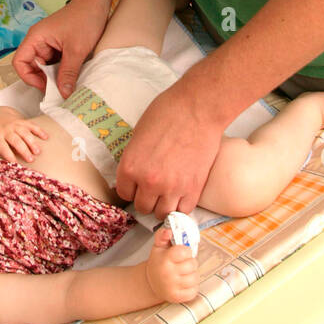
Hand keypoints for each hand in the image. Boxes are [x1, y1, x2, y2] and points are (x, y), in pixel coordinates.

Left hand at [0, 115, 48, 163]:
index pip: (3, 146)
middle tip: (31, 159)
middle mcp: (6, 129)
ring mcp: (15, 124)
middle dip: (24, 150)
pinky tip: (46, 137)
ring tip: (38, 152)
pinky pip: (32, 125)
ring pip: (25, 133)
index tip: (15, 163)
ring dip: (32, 142)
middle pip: (16, 140)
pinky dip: (39, 131)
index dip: (8, 155)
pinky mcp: (22, 121)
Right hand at [12, 0, 110, 97]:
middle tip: (59, 90)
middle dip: (43, 80)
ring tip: (67, 85)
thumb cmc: (84, 18)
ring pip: (45, 67)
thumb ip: (68, 73)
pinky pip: (55, 63)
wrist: (97, 3)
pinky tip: (71, 77)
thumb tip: (64, 93)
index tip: (45, 87)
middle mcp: (39, 41)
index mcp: (36, 38)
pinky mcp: (59, 46)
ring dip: (54, 76)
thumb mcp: (76, 50)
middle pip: (32, 66)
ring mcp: (49, 44)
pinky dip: (62, 71)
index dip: (29, 77)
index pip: (20, 62)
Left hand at [115, 72, 225, 218]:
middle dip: (147, 198)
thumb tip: (135, 173)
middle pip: (143, 207)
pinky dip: (181, 205)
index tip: (138, 184)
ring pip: (162, 214)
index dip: (132, 188)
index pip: (124, 193)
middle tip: (154, 188)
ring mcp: (172, 188)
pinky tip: (182, 194)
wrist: (198, 109)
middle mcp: (148, 182)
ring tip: (168, 193)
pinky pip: (183, 211)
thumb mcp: (139, 134)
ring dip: (163, 205)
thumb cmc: (168, 112)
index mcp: (130, 167)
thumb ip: (135, 159)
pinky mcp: (194, 189)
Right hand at [144, 227, 200, 303]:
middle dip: (190, 262)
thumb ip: (162, 235)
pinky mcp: (177, 297)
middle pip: (192, 264)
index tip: (181, 253)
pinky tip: (184, 283)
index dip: (186, 251)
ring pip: (195, 278)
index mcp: (164, 259)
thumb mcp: (158, 247)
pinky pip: (194, 290)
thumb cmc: (158, 263)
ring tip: (184, 273)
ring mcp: (173, 287)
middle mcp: (168, 274)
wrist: (151, 283)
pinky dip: (192, 287)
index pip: (185, 251)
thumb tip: (169, 230)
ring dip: (192, 275)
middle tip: (183, 264)